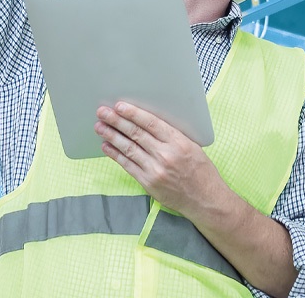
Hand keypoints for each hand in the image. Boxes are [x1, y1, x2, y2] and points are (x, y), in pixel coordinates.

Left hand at [96, 101, 226, 217]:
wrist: (205, 200)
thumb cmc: (201, 171)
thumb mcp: (193, 146)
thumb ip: (173, 135)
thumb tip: (149, 122)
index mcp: (178, 142)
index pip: (150, 123)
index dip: (133, 113)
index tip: (120, 106)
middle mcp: (165, 155)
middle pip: (136, 134)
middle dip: (117, 121)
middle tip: (103, 112)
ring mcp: (155, 170)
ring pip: (128, 148)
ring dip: (112, 136)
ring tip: (100, 127)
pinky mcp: (148, 182)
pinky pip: (127, 165)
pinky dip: (115, 155)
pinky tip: (106, 146)